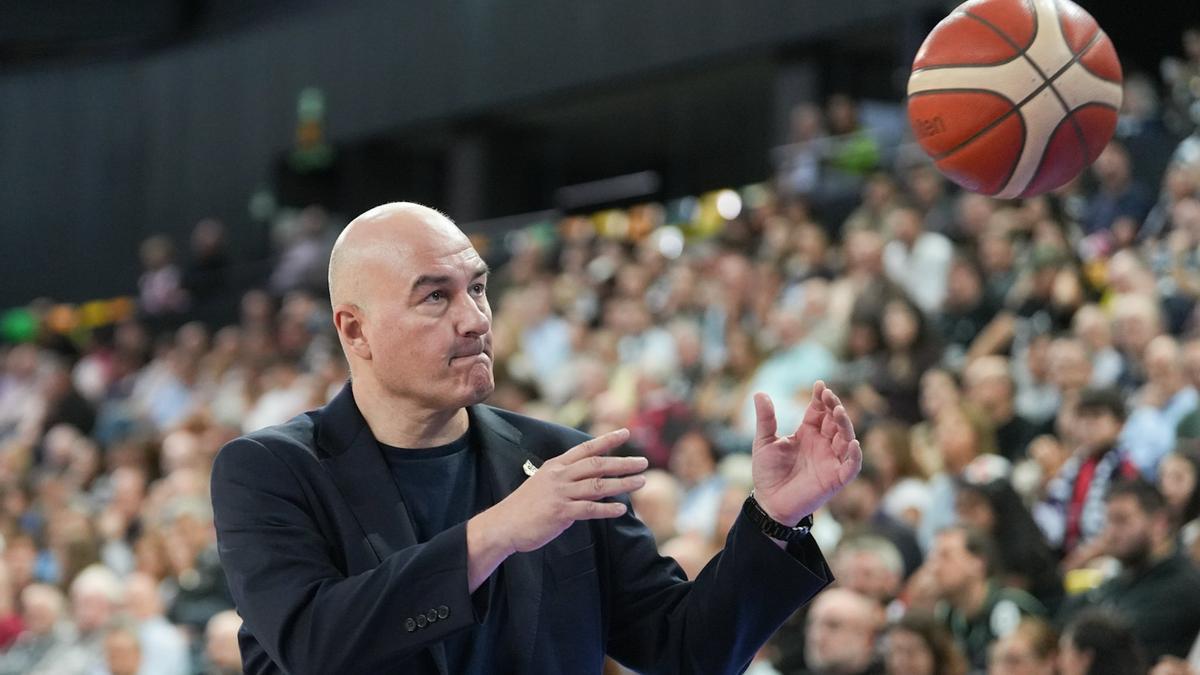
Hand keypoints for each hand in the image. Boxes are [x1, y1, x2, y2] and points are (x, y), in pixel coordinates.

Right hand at [494, 428, 647, 552]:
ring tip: (641, 481)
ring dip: (622, 483)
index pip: (585, 448)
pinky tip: (621, 508)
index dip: (607, 440)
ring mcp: (560, 494)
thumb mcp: (543, 484)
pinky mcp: (560, 513)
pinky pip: (589, 509)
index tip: (625, 432)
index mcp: (555, 466)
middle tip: (643, 462)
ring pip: (597, 485)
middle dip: (622, 462)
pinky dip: (607, 509)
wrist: (503, 524)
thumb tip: (594, 482)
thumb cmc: (525, 507)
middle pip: (597, 464)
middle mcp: (559, 476)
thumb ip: (566, 480)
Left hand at [750, 381, 861, 525]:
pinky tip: (853, 444)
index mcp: (808, 433)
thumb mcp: (764, 442)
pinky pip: (851, 466)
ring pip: (846, 439)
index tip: (820, 385)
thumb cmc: (767, 472)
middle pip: (835, 421)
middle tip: (829, 397)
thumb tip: (759, 393)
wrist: (769, 501)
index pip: (819, 411)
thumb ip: (765, 419)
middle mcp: (822, 444)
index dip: (821, 398)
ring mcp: (830, 460)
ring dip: (845, 425)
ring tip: (838, 412)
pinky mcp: (835, 479)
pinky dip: (855, 456)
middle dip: (834, 407)